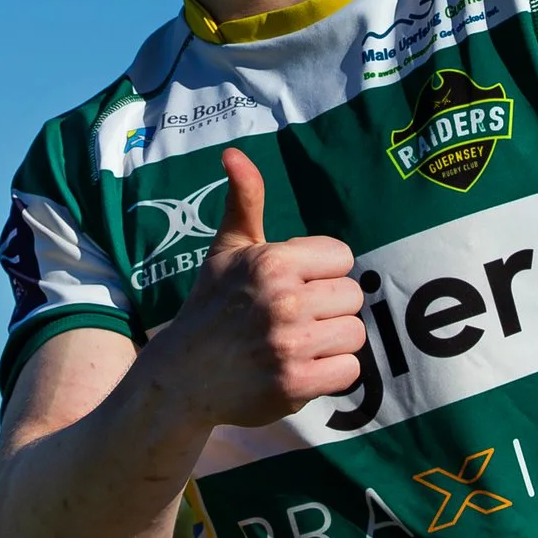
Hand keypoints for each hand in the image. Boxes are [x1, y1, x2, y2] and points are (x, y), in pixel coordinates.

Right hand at [154, 148, 365, 428]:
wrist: (182, 376)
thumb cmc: (212, 306)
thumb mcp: (226, 249)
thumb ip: (244, 201)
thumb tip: (234, 153)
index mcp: (272, 262)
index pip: (341, 258)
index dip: (320, 273)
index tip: (290, 286)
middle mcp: (284, 301)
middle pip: (351, 296)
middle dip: (327, 308)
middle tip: (291, 318)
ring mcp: (291, 345)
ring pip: (355, 334)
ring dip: (332, 342)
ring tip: (297, 343)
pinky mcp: (297, 384)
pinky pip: (349, 371)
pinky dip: (331, 373)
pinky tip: (300, 368)